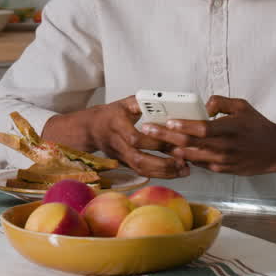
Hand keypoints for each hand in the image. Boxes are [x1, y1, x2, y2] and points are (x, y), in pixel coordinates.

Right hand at [43, 97, 187, 178]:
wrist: (92, 128)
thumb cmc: (111, 114)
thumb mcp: (124, 103)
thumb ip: (142, 102)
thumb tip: (161, 101)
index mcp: (117, 125)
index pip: (135, 138)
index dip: (153, 141)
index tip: (173, 139)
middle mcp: (118, 143)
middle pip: (138, 159)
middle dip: (162, 163)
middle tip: (182, 162)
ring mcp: (121, 156)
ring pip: (141, 169)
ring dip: (164, 172)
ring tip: (183, 170)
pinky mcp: (125, 163)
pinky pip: (142, 172)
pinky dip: (160, 174)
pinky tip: (174, 172)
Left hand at [139, 95, 275, 175]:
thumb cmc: (258, 126)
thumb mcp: (242, 106)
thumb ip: (220, 102)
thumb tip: (203, 106)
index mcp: (230, 128)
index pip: (202, 128)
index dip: (183, 126)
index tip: (167, 121)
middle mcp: (225, 147)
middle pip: (190, 144)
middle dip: (165, 137)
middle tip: (148, 130)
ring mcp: (223, 161)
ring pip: (190, 156)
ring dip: (170, 149)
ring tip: (153, 140)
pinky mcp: (222, 170)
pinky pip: (198, 164)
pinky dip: (184, 158)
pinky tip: (172, 151)